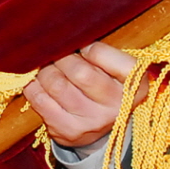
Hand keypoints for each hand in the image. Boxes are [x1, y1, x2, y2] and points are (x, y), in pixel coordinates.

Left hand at [22, 41, 145, 150]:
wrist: (102, 131)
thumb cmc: (106, 87)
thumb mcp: (115, 70)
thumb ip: (99, 53)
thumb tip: (63, 37)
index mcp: (135, 84)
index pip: (101, 54)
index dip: (86, 48)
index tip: (82, 50)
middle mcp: (117, 106)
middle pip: (78, 71)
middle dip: (62, 58)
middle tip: (58, 55)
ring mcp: (92, 121)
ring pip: (55, 84)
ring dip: (45, 71)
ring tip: (49, 69)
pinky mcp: (67, 131)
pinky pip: (39, 100)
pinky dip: (34, 86)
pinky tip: (40, 83)